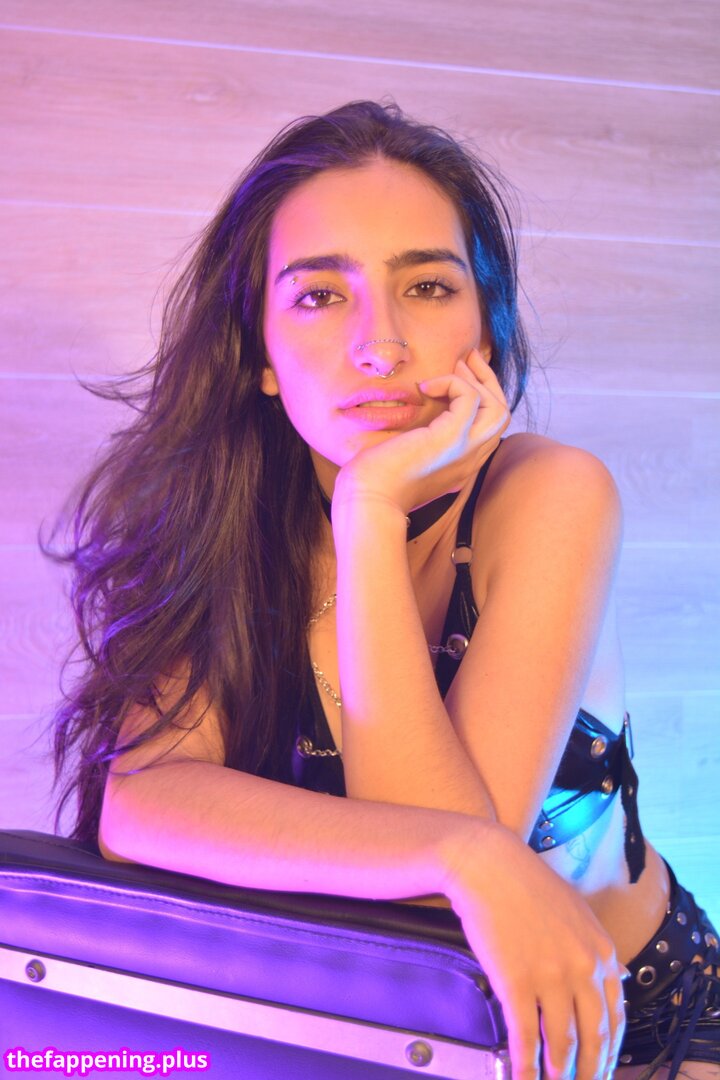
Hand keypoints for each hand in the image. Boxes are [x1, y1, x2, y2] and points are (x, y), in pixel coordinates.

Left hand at [334, 349, 509, 514]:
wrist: (369, 499)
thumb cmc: (379, 481)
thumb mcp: (410, 459)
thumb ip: (425, 444)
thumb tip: (422, 411)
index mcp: (464, 465)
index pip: (490, 427)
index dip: (483, 397)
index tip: (464, 375)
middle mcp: (471, 460)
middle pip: (501, 414)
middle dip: (488, 381)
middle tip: (468, 358)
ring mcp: (465, 450)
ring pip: (497, 408)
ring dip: (477, 380)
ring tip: (454, 366)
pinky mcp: (451, 439)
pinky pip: (469, 398)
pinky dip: (452, 383)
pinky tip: (425, 387)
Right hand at [444, 825, 625, 1079]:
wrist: (488, 865)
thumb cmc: (527, 885)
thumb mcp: (576, 912)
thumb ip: (596, 949)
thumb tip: (617, 978)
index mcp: (601, 951)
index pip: (616, 1017)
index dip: (609, 1052)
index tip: (601, 1068)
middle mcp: (583, 967)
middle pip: (594, 1036)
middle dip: (590, 1070)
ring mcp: (550, 975)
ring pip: (562, 1042)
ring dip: (560, 1073)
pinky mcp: (517, 981)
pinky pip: (526, 1035)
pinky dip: (526, 1064)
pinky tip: (524, 1076)